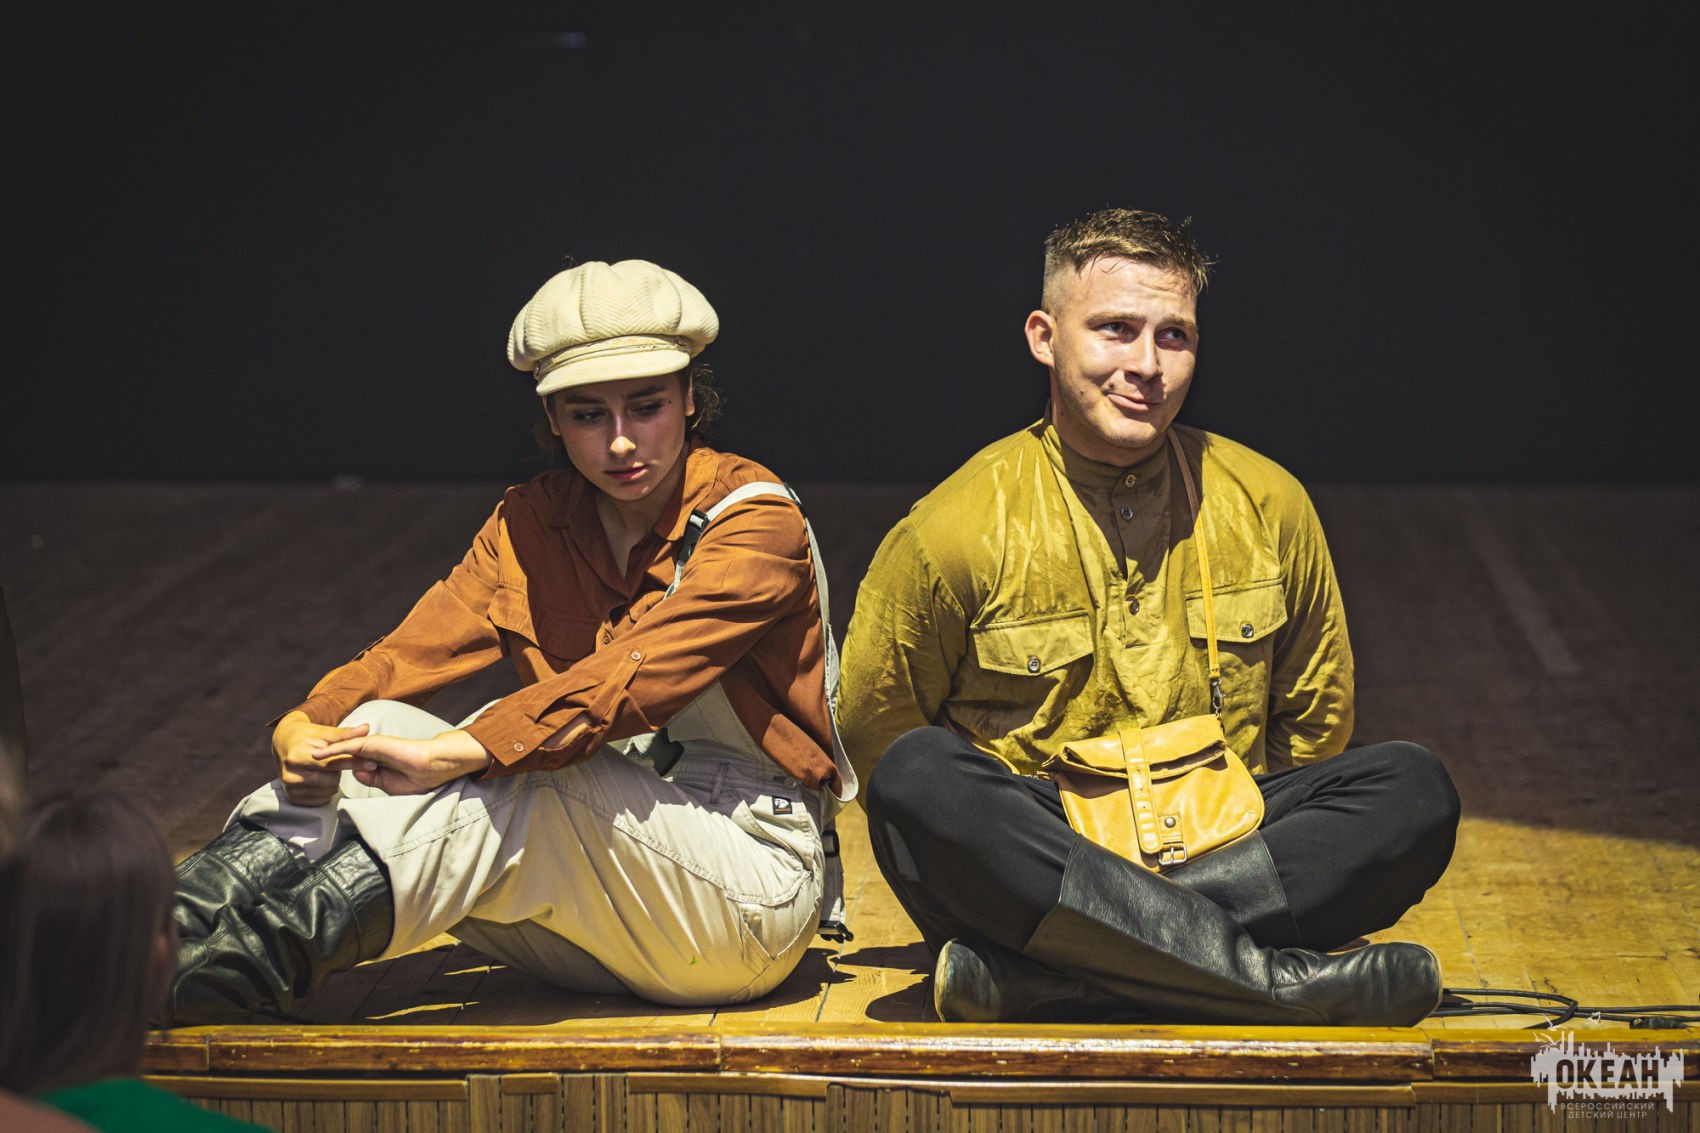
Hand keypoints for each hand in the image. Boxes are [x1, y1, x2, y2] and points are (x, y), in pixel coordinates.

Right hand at [273, 711, 370, 805]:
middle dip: (339, 771)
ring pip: (329, 790)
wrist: (284, 744)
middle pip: (332, 780)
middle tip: (335, 762)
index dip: (353, 763)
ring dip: (333, 780)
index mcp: (297, 756)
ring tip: (325, 769)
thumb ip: (345, 734)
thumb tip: (365, 728)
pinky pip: (322, 799)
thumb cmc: (306, 737)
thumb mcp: (324, 732)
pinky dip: (326, 790)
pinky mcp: (293, 798)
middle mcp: (290, 774)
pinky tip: (321, 779)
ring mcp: (290, 788)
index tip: (370, 763)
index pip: (331, 763)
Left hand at [311, 728, 492, 795]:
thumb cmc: (419, 778)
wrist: (434, 766)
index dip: (336, 765)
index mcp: (378, 760)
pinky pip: (349, 747)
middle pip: (344, 753)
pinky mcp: (373, 743)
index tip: (320, 772)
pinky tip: (319, 755)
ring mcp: (373, 746)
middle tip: (305, 761)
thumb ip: (372, 778)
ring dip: (324, 752)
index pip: (352, 762)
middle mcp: (373, 750)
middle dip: (325, 757)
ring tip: (305, 756)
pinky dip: (333, 750)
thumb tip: (357, 774)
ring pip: (343, 748)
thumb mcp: (390, 784)